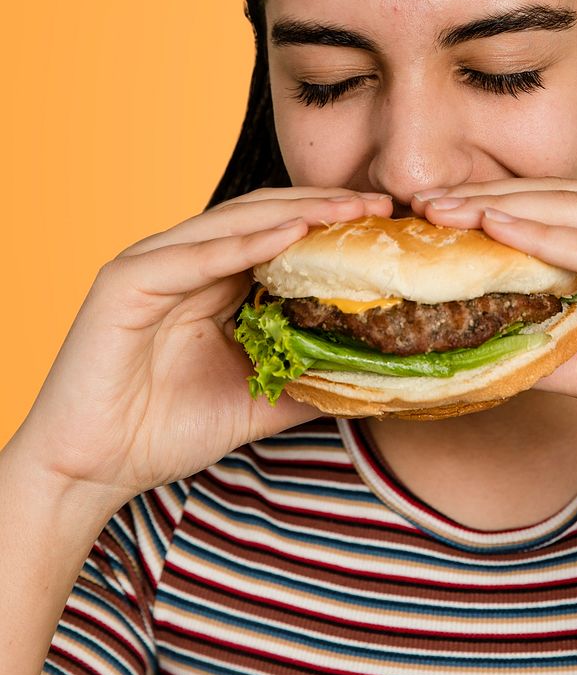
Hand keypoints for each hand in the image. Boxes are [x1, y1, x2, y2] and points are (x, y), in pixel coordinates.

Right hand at [10, 187, 392, 512]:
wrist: (91, 470)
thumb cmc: (164, 431)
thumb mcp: (259, 399)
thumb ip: (308, 378)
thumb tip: (376, 376)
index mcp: (212, 280)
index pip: (280, 234)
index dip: (332, 225)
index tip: (387, 224)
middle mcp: (184, 262)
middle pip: (264, 218)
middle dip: (325, 208)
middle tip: (380, 204)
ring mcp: (153, 265)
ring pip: (234, 224)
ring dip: (295, 214)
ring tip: (347, 210)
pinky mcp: (126, 281)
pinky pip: (194, 257)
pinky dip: (244, 243)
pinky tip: (290, 234)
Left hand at [413, 179, 576, 457]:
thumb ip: (547, 342)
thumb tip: (479, 344)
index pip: (555, 206)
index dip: (493, 204)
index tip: (433, 212)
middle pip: (556, 197)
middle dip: (484, 197)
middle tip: (419, 200)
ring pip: (572, 211)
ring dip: (503, 209)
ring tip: (443, 210)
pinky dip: (547, 238)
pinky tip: (499, 231)